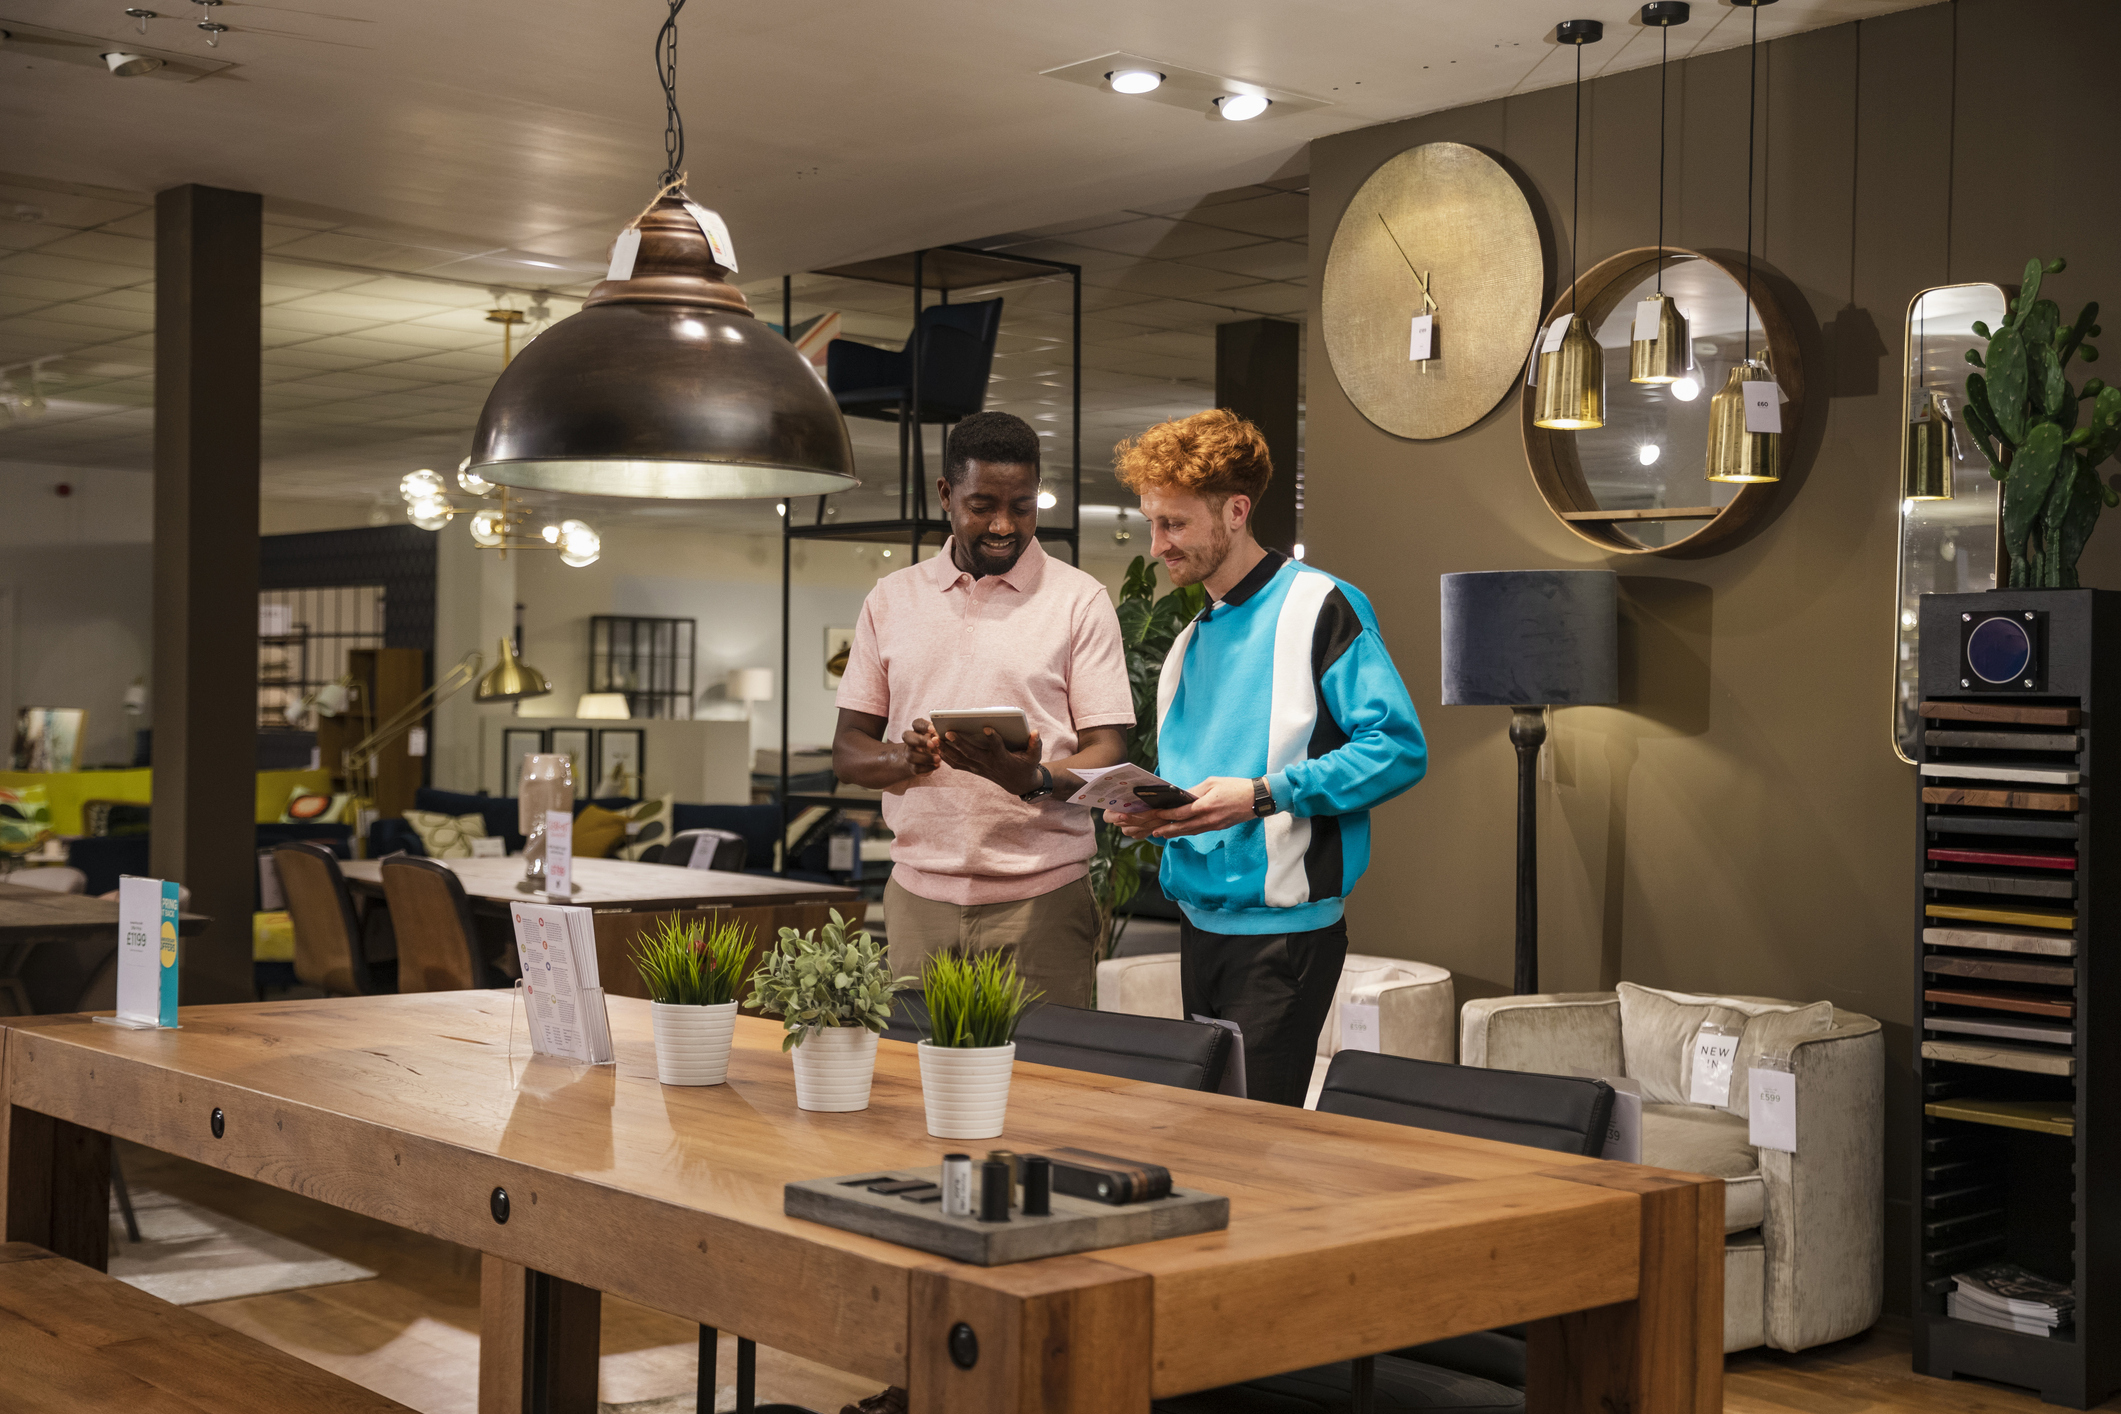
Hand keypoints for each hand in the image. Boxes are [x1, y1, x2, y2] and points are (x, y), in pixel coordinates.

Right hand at [900, 719, 941, 775]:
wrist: (925, 760)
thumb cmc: (935, 744)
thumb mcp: (938, 738)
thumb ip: (940, 735)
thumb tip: (946, 734)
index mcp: (918, 730)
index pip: (916, 723)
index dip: (923, 725)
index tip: (933, 729)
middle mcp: (911, 741)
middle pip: (907, 736)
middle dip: (920, 740)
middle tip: (933, 744)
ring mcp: (910, 754)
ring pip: (911, 755)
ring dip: (925, 757)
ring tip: (938, 759)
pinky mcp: (913, 767)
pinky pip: (917, 768)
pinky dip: (928, 767)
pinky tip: (937, 765)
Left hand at [938, 726, 1043, 796]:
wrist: (1018, 783)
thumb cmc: (1026, 765)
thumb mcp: (1034, 756)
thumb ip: (1035, 744)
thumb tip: (1035, 732)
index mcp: (1003, 758)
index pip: (997, 748)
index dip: (993, 739)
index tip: (988, 728)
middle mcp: (989, 763)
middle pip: (972, 753)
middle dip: (959, 743)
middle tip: (948, 732)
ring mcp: (979, 768)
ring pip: (960, 759)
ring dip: (946, 749)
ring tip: (934, 737)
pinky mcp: (973, 769)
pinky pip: (956, 764)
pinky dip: (945, 756)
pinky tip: (936, 747)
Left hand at [1117, 776, 1259, 839]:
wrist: (1256, 799)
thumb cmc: (1235, 786)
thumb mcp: (1212, 782)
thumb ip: (1195, 790)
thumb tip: (1181, 795)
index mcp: (1205, 805)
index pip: (1181, 813)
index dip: (1166, 815)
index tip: (1155, 814)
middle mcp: (1208, 818)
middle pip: (1183, 827)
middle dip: (1166, 829)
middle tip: (1153, 831)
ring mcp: (1214, 825)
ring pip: (1190, 831)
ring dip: (1175, 833)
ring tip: (1162, 834)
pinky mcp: (1219, 827)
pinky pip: (1199, 831)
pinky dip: (1187, 832)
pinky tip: (1181, 831)